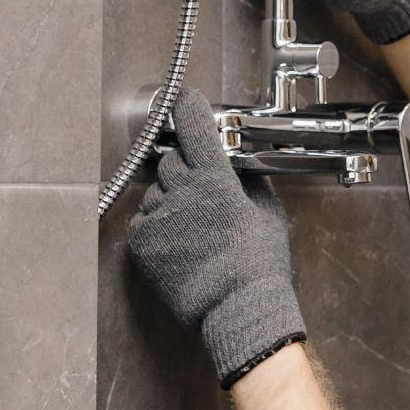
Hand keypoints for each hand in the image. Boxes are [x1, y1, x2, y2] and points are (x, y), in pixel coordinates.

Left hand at [126, 87, 307, 388]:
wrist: (236, 310)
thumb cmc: (258, 265)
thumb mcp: (268, 215)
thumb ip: (251, 183)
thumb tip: (239, 165)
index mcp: (216, 181)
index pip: (194, 128)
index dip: (188, 109)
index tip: (184, 100)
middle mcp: (182, 193)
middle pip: (170, 160)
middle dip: (183, 168)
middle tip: (198, 192)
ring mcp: (158, 218)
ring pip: (155, 191)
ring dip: (169, 199)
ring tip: (191, 227)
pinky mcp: (141, 242)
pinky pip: (144, 219)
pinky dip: (156, 225)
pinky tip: (178, 243)